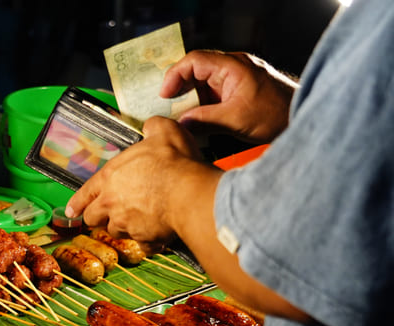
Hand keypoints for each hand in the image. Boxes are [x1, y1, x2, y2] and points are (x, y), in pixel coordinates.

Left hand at [66, 116, 217, 242]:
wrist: (189, 193)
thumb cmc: (174, 162)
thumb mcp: (163, 132)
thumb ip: (152, 128)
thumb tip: (151, 127)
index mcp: (110, 177)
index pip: (85, 192)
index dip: (78, 202)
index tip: (71, 211)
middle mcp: (112, 203)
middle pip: (93, 218)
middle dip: (99, 217)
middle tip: (109, 214)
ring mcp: (126, 223)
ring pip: (116, 231)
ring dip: (124, 228)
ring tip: (138, 220)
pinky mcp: (143, 238)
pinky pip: (142, 244)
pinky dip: (148, 241)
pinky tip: (157, 235)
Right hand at [161, 50, 296, 143]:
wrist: (302, 118)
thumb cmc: (278, 113)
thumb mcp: (236, 120)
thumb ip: (204, 121)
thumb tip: (180, 124)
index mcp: (233, 66)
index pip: (194, 60)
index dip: (175, 75)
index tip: (165, 94)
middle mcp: (233, 67)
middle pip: (195, 70)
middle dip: (179, 88)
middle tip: (167, 106)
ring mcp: (236, 78)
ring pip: (202, 83)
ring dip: (189, 98)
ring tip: (180, 115)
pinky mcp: (237, 91)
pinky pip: (212, 93)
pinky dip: (200, 104)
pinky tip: (196, 118)